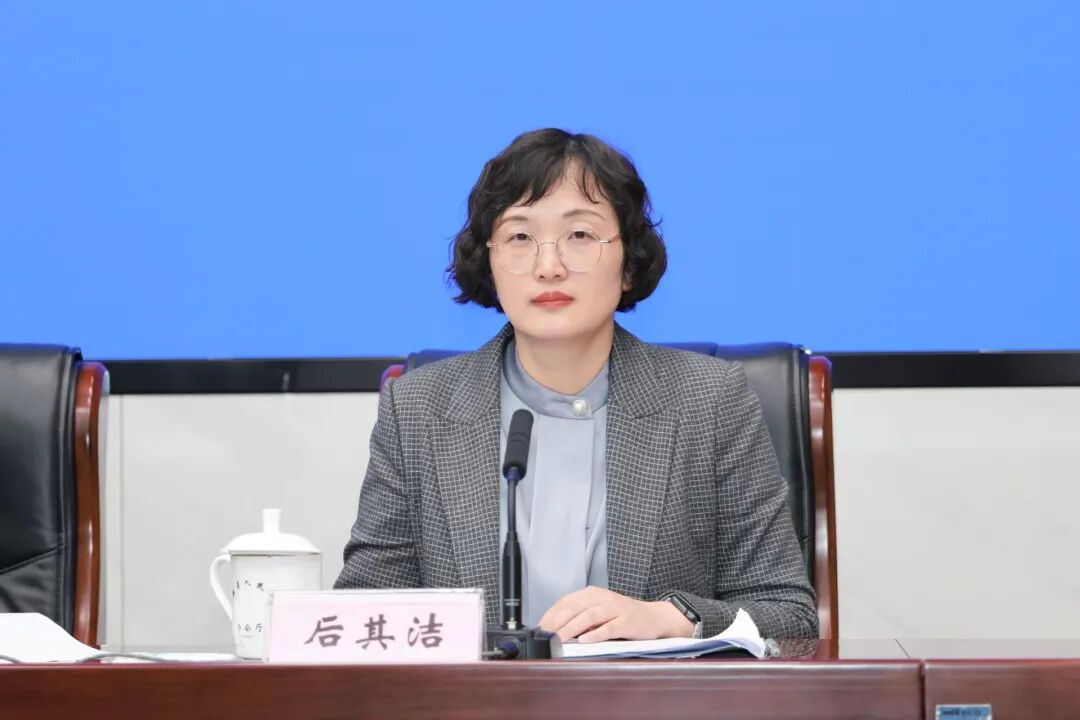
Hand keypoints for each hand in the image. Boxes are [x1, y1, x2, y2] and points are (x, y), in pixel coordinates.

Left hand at [537, 586, 694, 642]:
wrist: (654, 617)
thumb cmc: (622, 616)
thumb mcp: (599, 611)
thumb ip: (579, 617)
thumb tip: (555, 629)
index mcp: (592, 594)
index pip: (565, 602)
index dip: (551, 615)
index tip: (539, 628)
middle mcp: (602, 598)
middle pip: (574, 607)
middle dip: (557, 622)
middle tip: (545, 635)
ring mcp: (615, 608)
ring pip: (589, 616)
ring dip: (572, 628)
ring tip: (560, 638)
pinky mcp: (627, 621)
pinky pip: (609, 627)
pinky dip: (596, 634)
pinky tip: (585, 640)